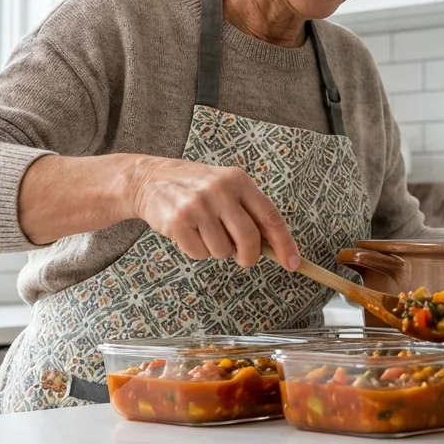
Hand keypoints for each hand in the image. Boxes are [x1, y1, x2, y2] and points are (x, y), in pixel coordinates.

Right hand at [128, 156, 300, 269]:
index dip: (285, 243)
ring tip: (205, 231)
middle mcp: (220, 191)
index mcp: (239, 181)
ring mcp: (198, 206)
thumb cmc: (196, 188)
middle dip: (250, 257)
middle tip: (244, 259)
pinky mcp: (178, 222)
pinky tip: (188, 233)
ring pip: (223, 251)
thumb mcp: (227, 188)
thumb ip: (250, 212)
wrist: (150, 179)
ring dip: (217, 250)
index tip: (293, 263)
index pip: (270, 216)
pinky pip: (199, 254)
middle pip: (249, 239)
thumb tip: (276, 247)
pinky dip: (197, 251)